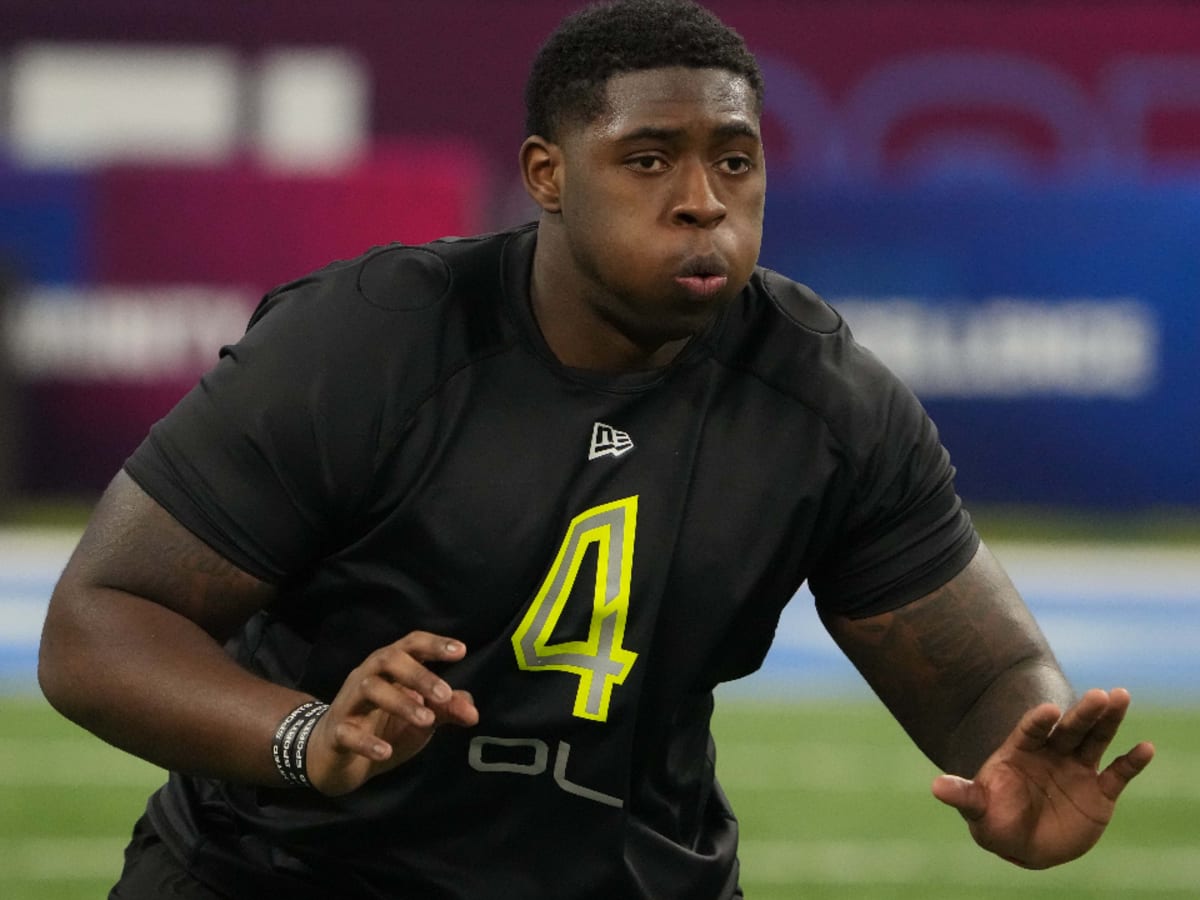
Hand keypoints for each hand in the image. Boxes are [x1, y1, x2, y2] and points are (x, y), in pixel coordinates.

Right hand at [306, 631, 478, 795]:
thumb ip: (446, 710)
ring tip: (427, 721)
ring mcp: (349, 704)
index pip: (411, 645)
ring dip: (400, 702)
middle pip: (388, 659)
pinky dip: (367, 742)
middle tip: (445, 695)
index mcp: (390, 668)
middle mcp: (367, 677)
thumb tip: (473, 713)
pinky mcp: (336, 734)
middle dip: (419, 674)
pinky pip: (347, 733)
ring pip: (369, 688)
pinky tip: (386, 752)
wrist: (335, 759)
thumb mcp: (421, 718)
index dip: (434, 644)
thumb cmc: (382, 727)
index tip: (461, 650)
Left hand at [931, 688, 1153, 867]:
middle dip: (1083, 712)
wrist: (1022, 842)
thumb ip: (964, 796)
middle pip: (1068, 728)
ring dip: (1108, 721)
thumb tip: (936, 787)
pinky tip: (1146, 747)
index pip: (1030, 730)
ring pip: (1094, 739)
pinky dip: (1132, 762)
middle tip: (1101, 694)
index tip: (1049, 710)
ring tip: (1121, 696)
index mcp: (1020, 752)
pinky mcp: (1099, 791)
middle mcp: (1050, 753)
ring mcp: (1075, 769)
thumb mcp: (978, 810)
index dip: (1039, 720)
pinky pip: (1118, 773)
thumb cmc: (995, 820)